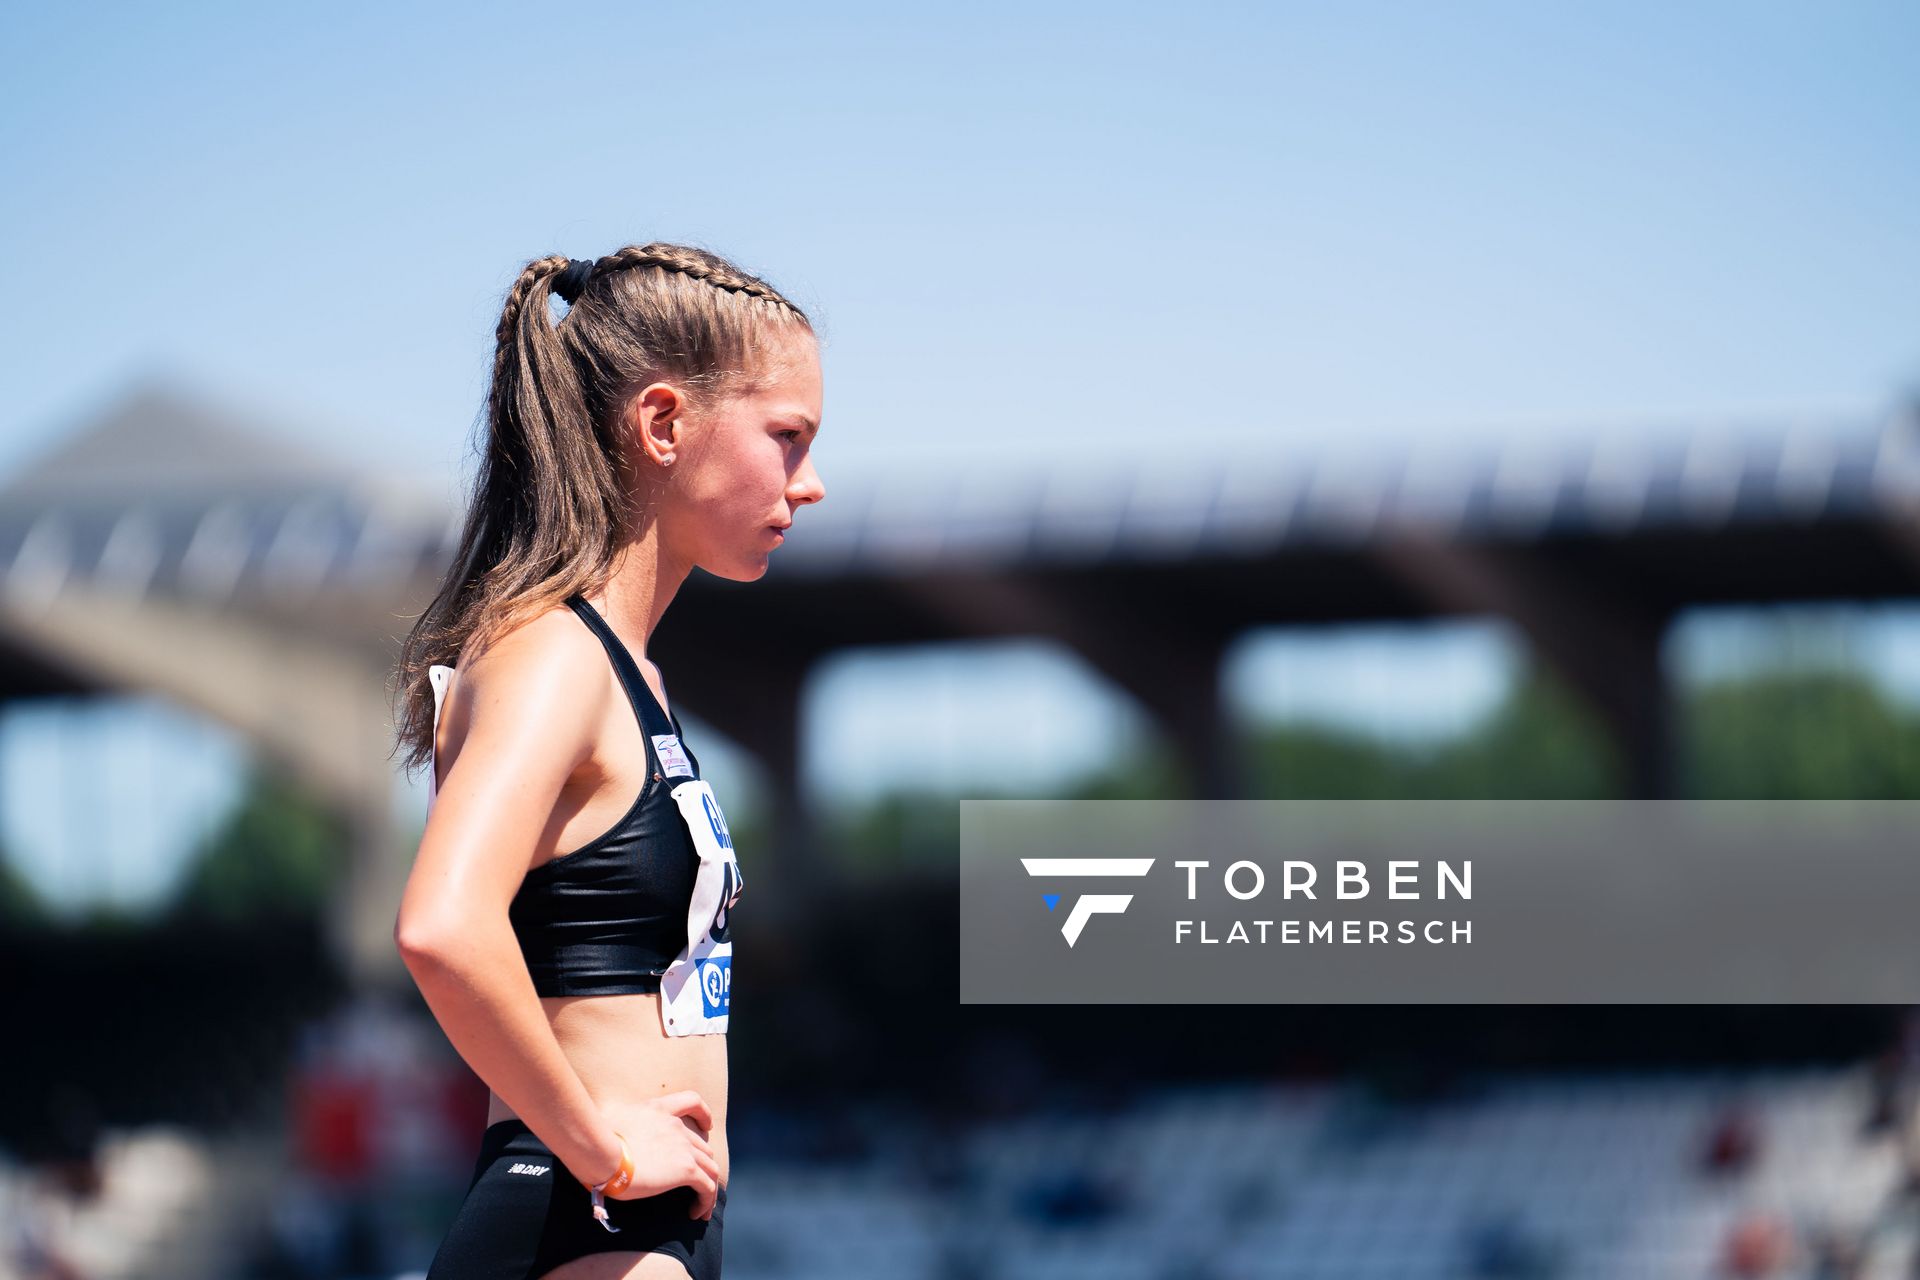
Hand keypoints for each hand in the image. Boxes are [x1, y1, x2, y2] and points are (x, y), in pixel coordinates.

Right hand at [593, 1090, 720, 1220]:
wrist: (600, 1150)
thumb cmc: (595, 1137)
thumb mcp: (607, 1118)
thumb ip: (612, 1122)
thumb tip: (595, 1131)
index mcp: (658, 1110)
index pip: (692, 1101)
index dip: (703, 1114)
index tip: (707, 1125)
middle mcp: (676, 1127)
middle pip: (702, 1146)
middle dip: (702, 1165)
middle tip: (695, 1183)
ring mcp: (684, 1148)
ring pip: (710, 1168)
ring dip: (708, 1187)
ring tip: (700, 1206)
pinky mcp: (686, 1170)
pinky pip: (708, 1187)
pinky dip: (706, 1201)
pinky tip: (696, 1213)